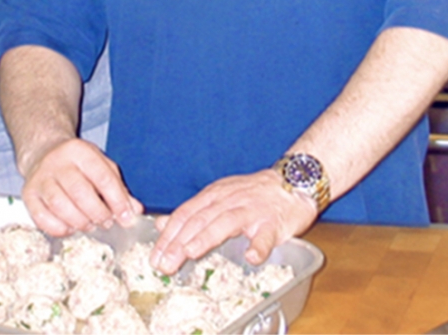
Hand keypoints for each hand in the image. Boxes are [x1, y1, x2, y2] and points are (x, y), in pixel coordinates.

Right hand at [20, 137, 143, 237]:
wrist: (43, 153)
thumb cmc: (77, 164)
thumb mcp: (100, 165)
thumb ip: (118, 187)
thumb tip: (135, 210)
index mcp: (80, 151)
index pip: (102, 176)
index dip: (117, 200)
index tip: (127, 216)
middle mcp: (57, 162)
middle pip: (80, 192)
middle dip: (98, 213)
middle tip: (107, 222)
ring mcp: (40, 178)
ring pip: (60, 206)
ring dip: (80, 222)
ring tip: (90, 224)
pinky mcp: (28, 195)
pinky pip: (42, 218)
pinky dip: (60, 228)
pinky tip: (71, 226)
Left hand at [150, 170, 315, 274]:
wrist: (293, 182)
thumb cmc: (252, 195)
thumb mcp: (218, 198)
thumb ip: (192, 212)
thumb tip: (162, 225)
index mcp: (213, 196)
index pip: (185, 215)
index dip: (168, 236)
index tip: (155, 257)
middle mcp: (228, 200)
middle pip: (199, 220)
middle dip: (179, 243)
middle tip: (164, 265)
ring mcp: (251, 210)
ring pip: (226, 223)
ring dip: (207, 237)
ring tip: (191, 253)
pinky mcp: (273, 222)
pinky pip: (265, 235)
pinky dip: (258, 246)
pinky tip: (251, 258)